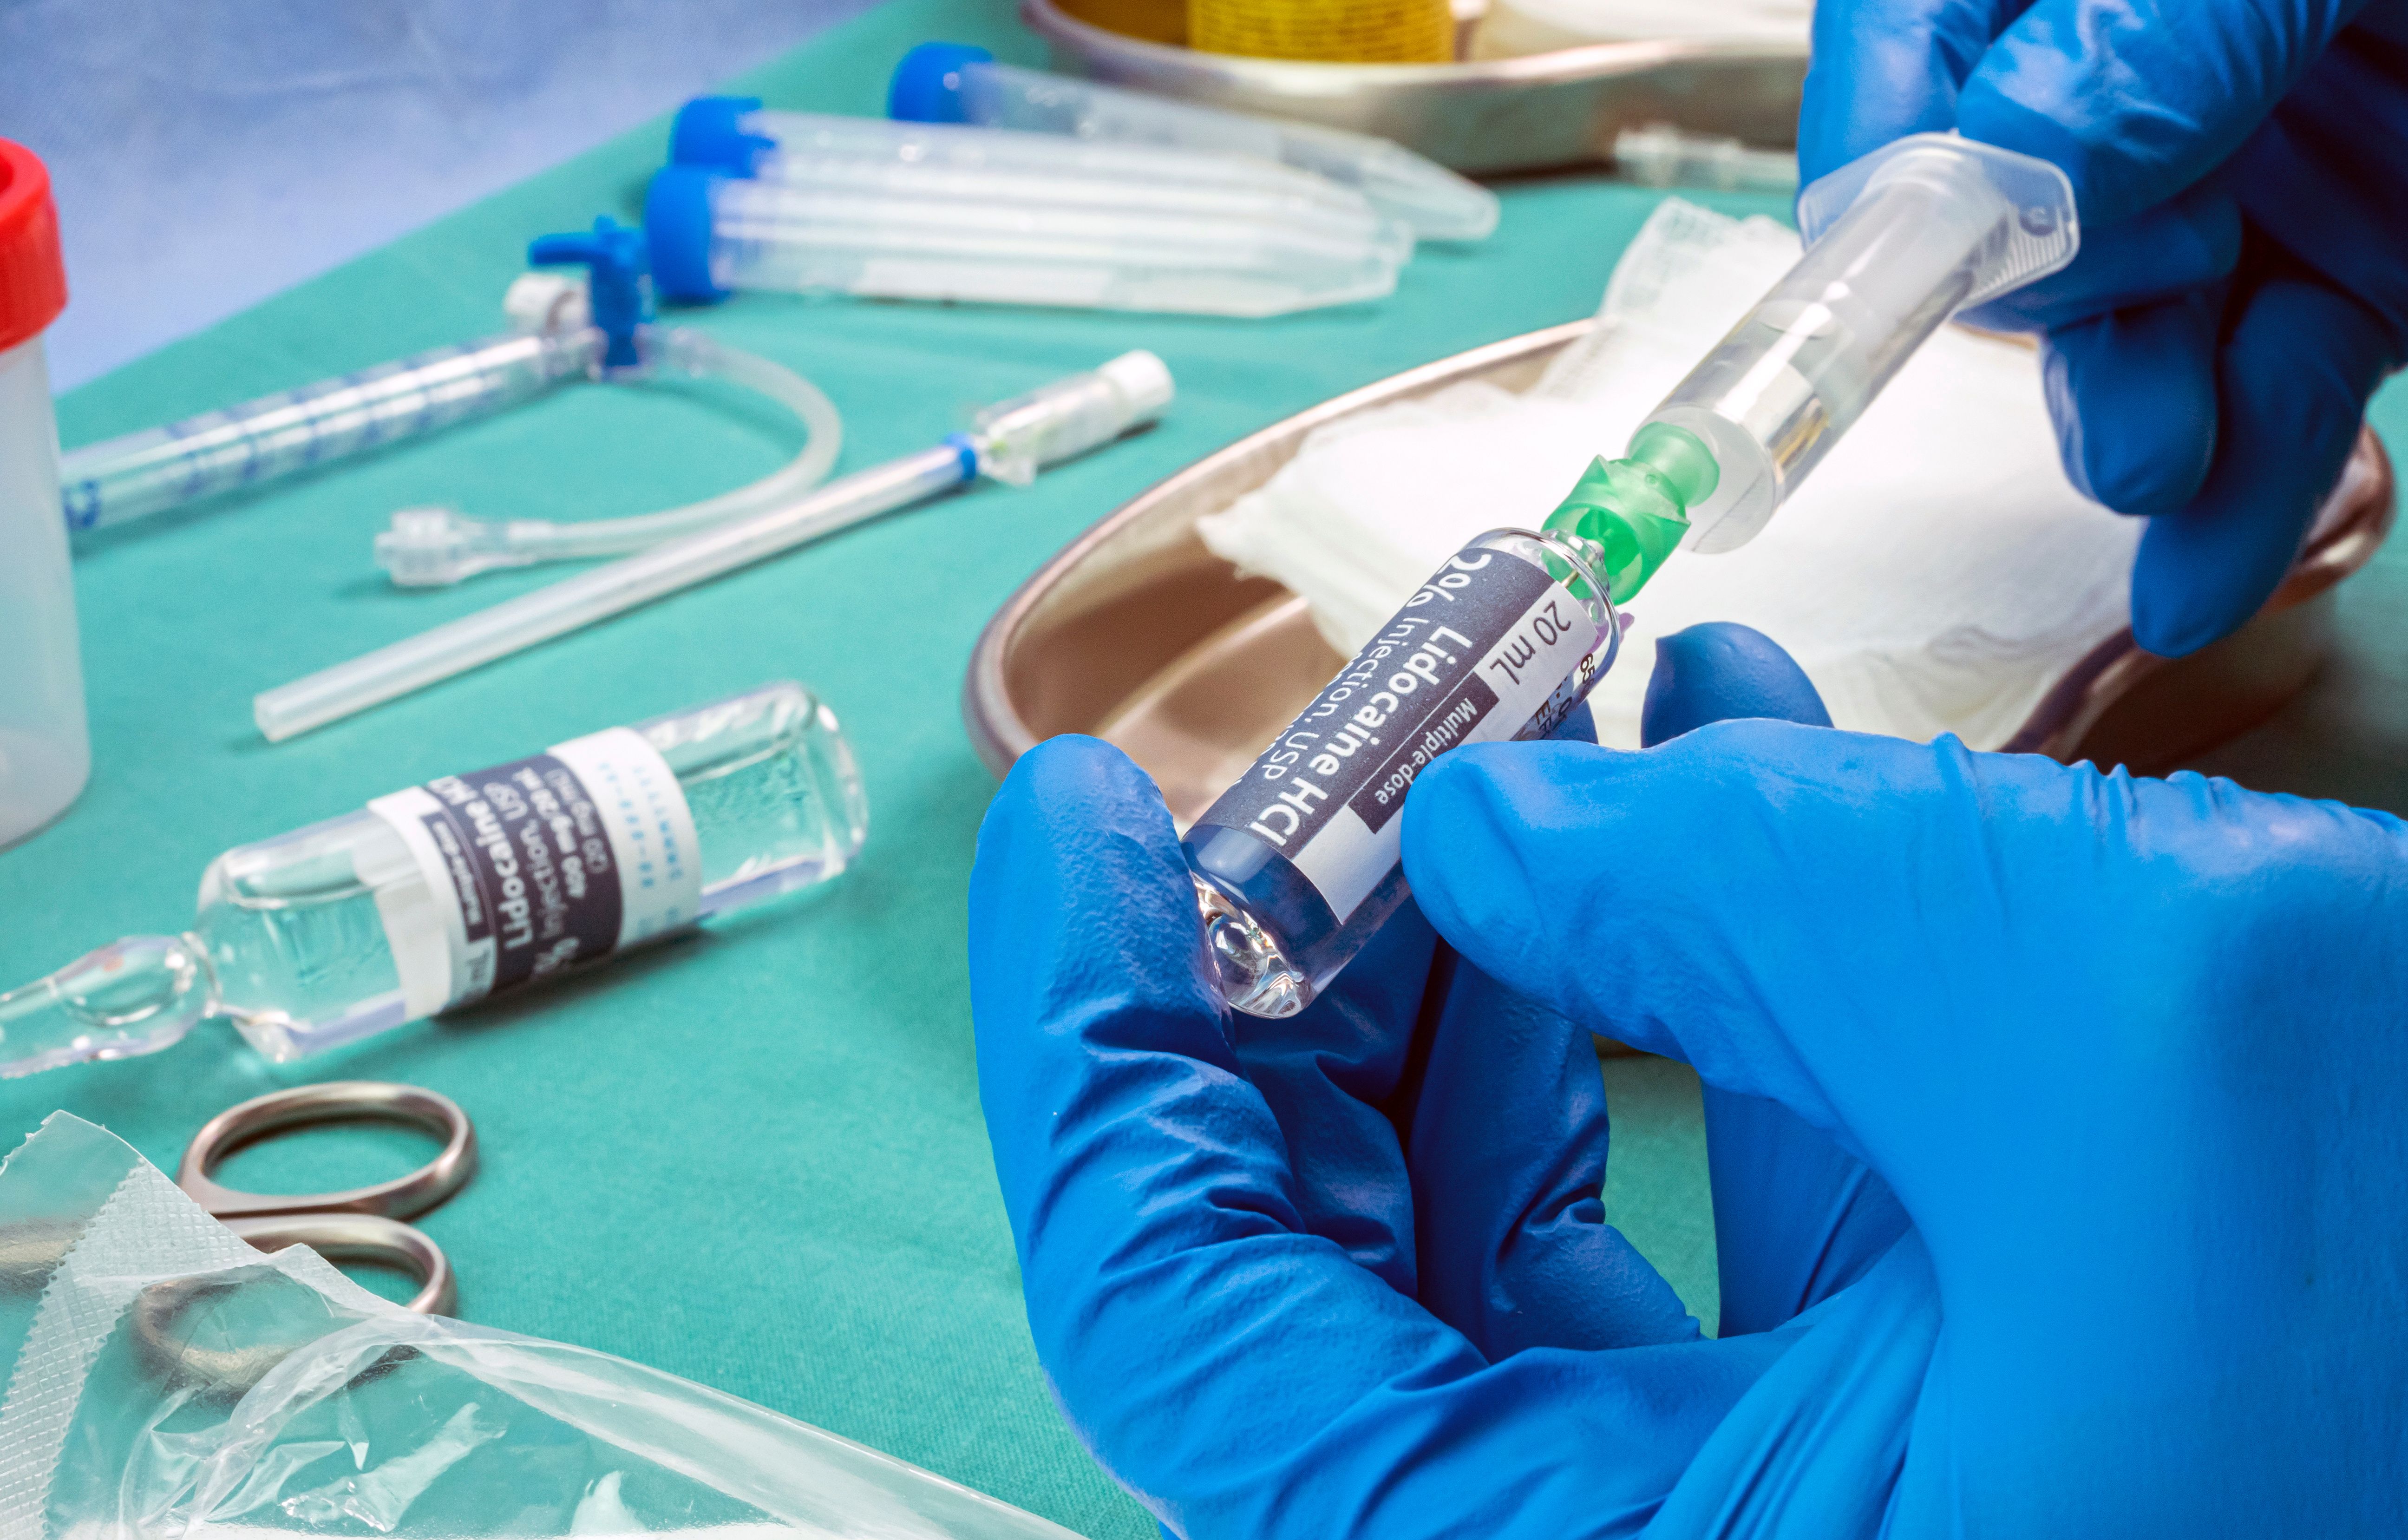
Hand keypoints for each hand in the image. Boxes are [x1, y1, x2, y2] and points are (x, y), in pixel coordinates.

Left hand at [973, 619, 2407, 1534]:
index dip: (1108, 1080)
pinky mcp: (1911, 1372)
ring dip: (1481, 952)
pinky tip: (1690, 763)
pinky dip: (1666, 972)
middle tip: (1316, 751)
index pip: (1211, 1363)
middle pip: (1334, 1281)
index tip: (1092, 824)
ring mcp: (1806, 1476)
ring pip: (1499, 1223)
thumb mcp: (2092, 1012)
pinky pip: (1691, 1180)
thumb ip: (1736, 896)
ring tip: (1513, 727)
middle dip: (1299, 992)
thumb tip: (1485, 821)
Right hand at [1800, 0, 2407, 655]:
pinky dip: (2237, 492)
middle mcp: (2154, 66)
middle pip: (2020, 217)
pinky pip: (2271, 395)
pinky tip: (2194, 568)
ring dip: (2131, 421)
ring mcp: (2260, 173)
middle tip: (2131, 333)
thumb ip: (2162, 27)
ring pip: (2141, 332)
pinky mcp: (2359, 270)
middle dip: (2053, 310)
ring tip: (2154, 469)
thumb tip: (2010, 162)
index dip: (1893, 171)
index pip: (1920, 56)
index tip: (1899, 277)